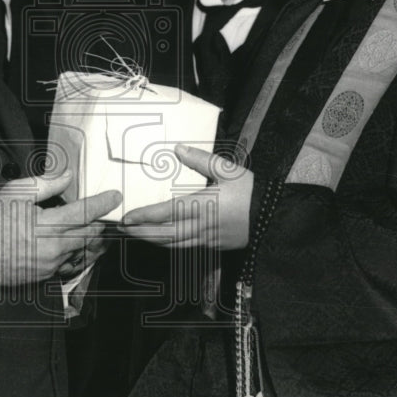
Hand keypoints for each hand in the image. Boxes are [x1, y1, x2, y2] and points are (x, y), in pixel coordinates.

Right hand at [0, 171, 120, 286]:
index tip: (115, 196)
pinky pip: (71, 262)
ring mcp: (53, 262)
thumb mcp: (15, 193)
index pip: (86, 212)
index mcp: (50, 224)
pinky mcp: (48, 274)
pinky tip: (72, 244)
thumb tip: (66, 176)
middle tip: (105, 212)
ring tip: (92, 228)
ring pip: (83, 249)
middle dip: (101, 222)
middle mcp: (56, 246)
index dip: (103, 202)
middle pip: (91, 233)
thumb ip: (45, 184)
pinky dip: (76, 252)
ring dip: (90, 238)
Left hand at [118, 144, 251, 249]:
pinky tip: (162, 239)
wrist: (273, 218)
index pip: (166, 213)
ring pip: (173, 244)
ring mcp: (206, 239)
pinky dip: (169, 244)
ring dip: (152, 240)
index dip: (145, 216)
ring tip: (136, 234)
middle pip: (164, 234)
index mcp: (203, 205)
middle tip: (122, 229)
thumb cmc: (251, 192)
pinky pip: (185, 247)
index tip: (127, 217)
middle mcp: (201, 226)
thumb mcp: (228, 170)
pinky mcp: (213, 246)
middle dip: (141, 233)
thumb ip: (201, 160)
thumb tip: (179, 149)